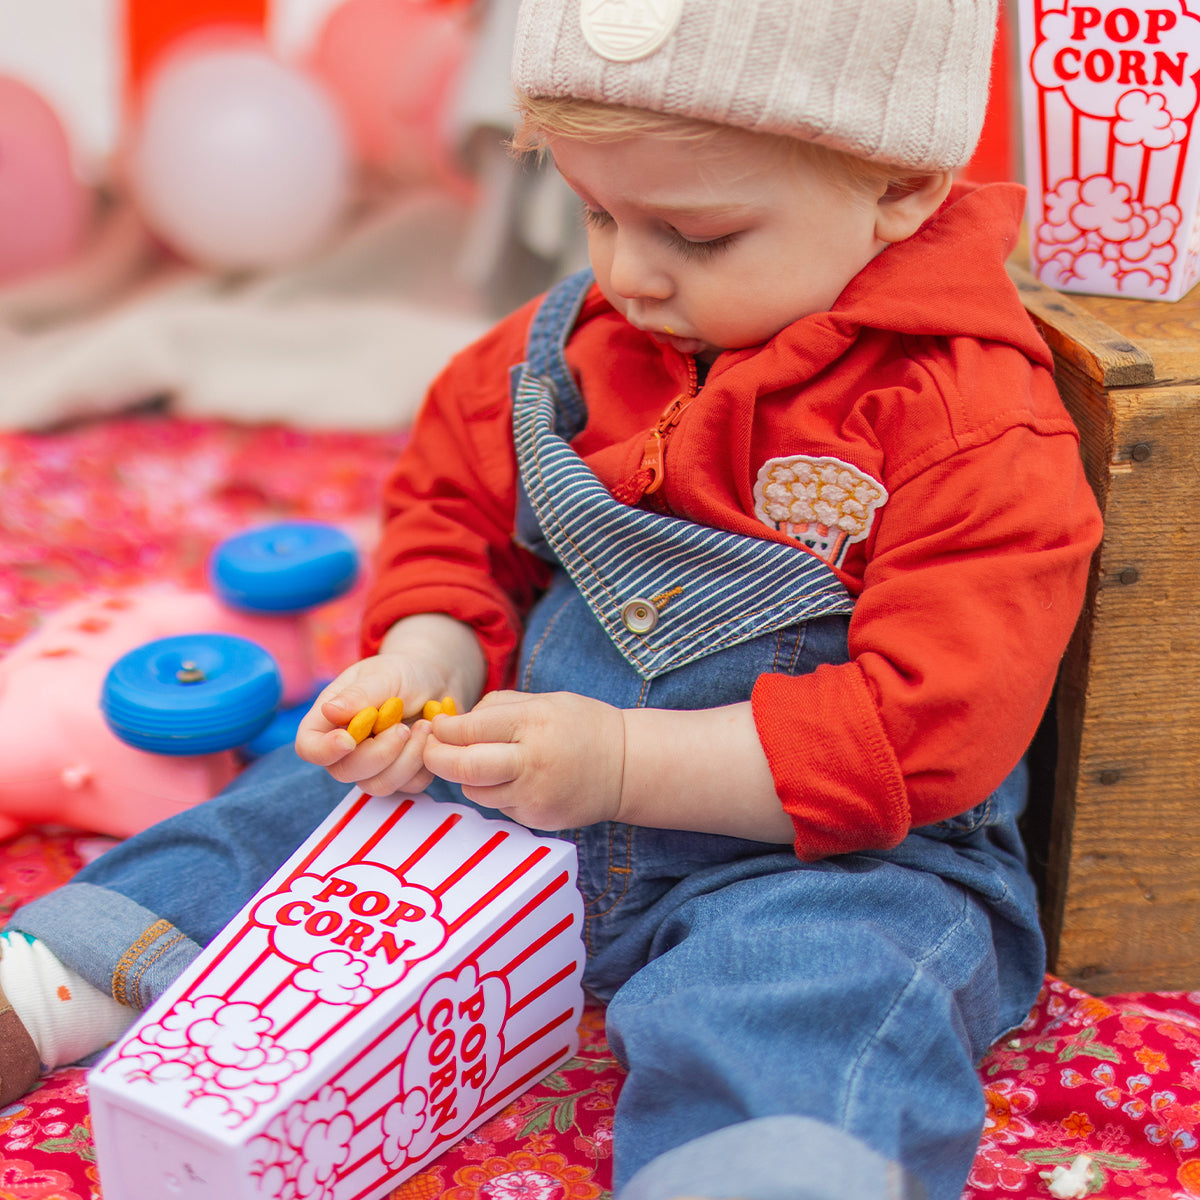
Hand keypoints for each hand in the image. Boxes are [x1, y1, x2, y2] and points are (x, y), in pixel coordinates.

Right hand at [294, 613, 485, 796]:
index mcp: (329, 720)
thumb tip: (329, 711)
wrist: (435, 681)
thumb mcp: (383, 675)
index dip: (324, 750)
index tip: (349, 739)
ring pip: (379, 784)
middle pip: (345, 772)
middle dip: (379, 753)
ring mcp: (372, 766)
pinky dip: (424, 763)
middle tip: (403, 727)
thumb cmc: (402, 673)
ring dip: (406, 759)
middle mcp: (346, 749)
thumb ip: (359, 694)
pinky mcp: (401, 774)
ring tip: (424, 727)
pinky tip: (430, 736)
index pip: (309, 747)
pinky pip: (409, 785)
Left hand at [422, 690, 624, 830]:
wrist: (627, 767)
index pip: (469, 729)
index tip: (438, 726)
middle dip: (436, 758)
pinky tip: (514, 779)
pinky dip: (495, 791)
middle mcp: (532, 761)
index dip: (444, 729)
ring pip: (475, 791)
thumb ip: (497, 708)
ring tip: (481, 762)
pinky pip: (498, 805)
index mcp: (533, 723)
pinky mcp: (537, 818)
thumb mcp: (544, 701)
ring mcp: (535, 795)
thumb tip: (452, 723)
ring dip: (466, 777)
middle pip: (463, 767)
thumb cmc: (582, 726)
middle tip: (431, 750)